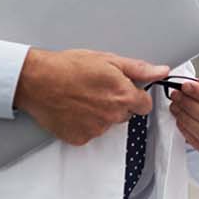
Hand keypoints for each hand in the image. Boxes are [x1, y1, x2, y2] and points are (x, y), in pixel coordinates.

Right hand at [14, 48, 168, 145]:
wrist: (37, 80)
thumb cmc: (70, 66)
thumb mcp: (108, 60)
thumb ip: (139, 69)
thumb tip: (162, 71)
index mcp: (123, 96)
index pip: (145, 105)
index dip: (135, 96)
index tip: (124, 89)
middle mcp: (112, 116)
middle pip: (126, 115)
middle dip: (117, 104)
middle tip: (97, 89)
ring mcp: (96, 129)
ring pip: (107, 124)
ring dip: (100, 114)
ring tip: (82, 97)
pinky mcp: (79, 138)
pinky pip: (89, 133)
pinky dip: (84, 124)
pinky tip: (73, 109)